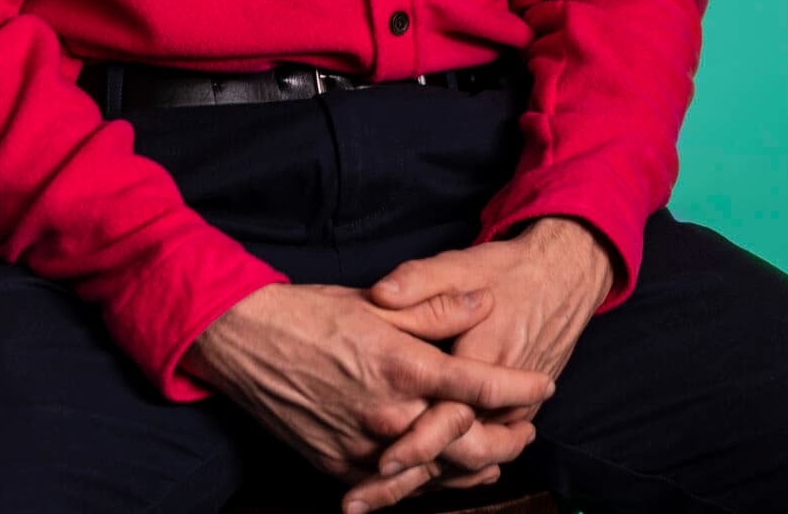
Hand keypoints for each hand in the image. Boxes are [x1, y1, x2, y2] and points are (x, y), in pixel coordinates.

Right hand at [180, 281, 553, 504]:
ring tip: (497, 462)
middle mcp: (386, 414)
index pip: (478, 384)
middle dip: (504, 438)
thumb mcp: (379, 302)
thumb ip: (437, 307)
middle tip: (528, 433)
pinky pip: (391, 485)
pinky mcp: (336, 464)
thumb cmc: (311, 314)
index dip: (518, 388)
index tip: (544, 385)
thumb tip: (485, 304)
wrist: (244, 342)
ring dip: (469, 469)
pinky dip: (422, 482)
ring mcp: (361, 446)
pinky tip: (440, 477)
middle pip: (463, 441)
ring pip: (431, 471)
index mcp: (402, 366)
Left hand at [347, 216, 618, 510]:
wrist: (563, 280)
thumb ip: (420, 283)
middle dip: (406, 482)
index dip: (417, 442)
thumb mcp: (459, 265)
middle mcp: (503, 397)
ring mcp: (513, 412)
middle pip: (455, 454)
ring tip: (372, 500)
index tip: (383, 462)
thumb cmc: (506, 272)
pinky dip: (449, 473)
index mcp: (485, 359)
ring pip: (467, 462)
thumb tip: (382, 293)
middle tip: (357, 501)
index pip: (451, 415)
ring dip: (424, 484)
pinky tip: (412, 483)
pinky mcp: (516, 418)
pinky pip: (481, 455)